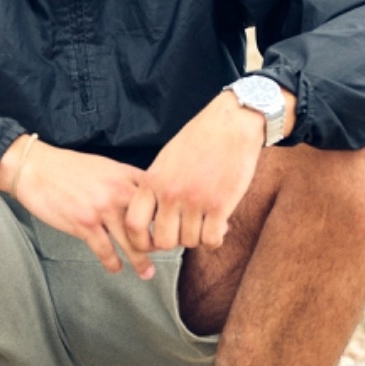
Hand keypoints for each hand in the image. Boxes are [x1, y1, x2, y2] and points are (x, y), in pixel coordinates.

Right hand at [0, 138, 155, 278]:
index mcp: (124, 175)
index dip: (168, 214)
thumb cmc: (68, 167)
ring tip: (147, 273)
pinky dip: (113, 264)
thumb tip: (143, 197)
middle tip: (163, 254)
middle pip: (149, 224)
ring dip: (141, 262)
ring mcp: (102, 209)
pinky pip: (106, 252)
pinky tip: (116, 268)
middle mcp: (118, 191)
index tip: (172, 228)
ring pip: (131, 243)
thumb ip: (124, 180)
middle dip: (159, 243)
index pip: (157, 197)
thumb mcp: (103, 165)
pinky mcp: (84, 224)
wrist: (35, 168)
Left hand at [124, 91, 266, 252]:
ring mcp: (195, 201)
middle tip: (185, 229)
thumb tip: (153, 215)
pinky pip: (211, 240)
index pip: (134, 223)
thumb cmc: (200, 137)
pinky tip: (219, 224)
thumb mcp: (167, 158)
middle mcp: (171, 193)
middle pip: (163, 241)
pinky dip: (215, 238)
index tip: (152, 241)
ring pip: (190, 242)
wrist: (231, 123)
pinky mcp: (219, 205)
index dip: (140, 240)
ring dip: (198, 236)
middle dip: (175, 240)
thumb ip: (158, 185)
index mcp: (154, 180)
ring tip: (205, 219)